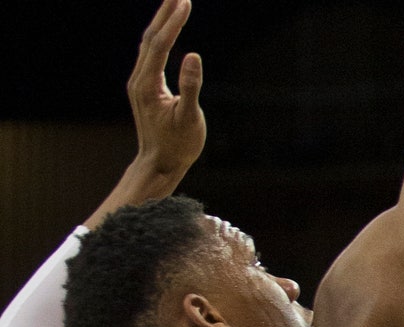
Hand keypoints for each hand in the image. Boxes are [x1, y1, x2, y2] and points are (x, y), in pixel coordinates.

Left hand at [130, 0, 204, 176]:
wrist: (159, 164)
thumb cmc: (177, 145)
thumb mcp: (189, 118)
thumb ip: (191, 86)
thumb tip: (193, 55)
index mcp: (148, 85)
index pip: (160, 44)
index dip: (173, 22)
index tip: (185, 2)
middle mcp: (139, 80)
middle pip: (150, 38)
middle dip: (164, 14)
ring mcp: (140, 83)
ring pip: (148, 45)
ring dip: (161, 23)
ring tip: (174, 4)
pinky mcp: (145, 88)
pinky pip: (151, 55)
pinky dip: (160, 38)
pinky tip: (167, 32)